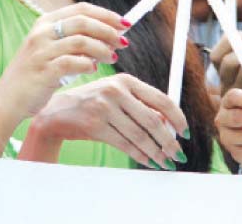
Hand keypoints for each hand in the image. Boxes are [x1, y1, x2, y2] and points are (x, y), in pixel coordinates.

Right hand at [0, 2, 128, 120]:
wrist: (7, 101)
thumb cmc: (35, 76)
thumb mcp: (50, 50)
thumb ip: (73, 40)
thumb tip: (109, 34)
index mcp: (45, 22)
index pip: (82, 9)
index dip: (106, 14)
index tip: (125, 23)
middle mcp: (42, 32)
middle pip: (84, 22)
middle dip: (108, 30)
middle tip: (124, 42)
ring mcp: (41, 50)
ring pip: (82, 41)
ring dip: (102, 49)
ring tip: (113, 58)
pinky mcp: (43, 70)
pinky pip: (73, 62)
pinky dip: (87, 65)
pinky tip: (93, 69)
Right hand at [23, 73, 187, 169]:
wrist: (57, 111)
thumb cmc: (91, 102)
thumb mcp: (115, 93)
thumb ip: (139, 103)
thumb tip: (169, 124)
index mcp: (125, 80)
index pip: (161, 99)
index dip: (177, 118)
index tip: (185, 132)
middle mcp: (116, 91)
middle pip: (153, 120)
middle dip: (169, 141)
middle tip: (179, 154)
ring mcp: (104, 107)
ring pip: (140, 136)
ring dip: (156, 153)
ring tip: (166, 161)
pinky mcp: (95, 125)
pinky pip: (125, 145)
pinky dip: (140, 155)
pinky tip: (148, 161)